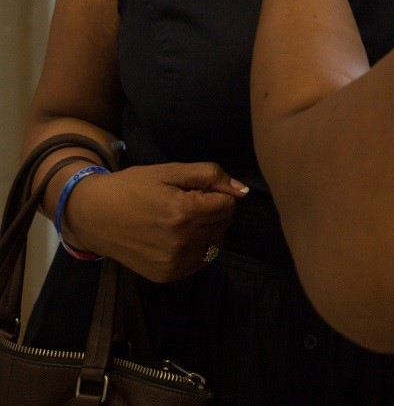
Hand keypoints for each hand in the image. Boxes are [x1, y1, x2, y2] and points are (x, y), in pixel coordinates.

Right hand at [64, 161, 248, 281]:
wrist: (96, 216)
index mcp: (184, 213)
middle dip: (213, 210)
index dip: (216, 192)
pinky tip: (176, 236)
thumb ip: (210, 176)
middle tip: (185, 202)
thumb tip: (243, 191)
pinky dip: (196, 247)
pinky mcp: (167, 276)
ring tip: (180, 219)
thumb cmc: (134, 187)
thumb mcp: (170, 171)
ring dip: (207, 229)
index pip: (228, 204)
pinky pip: (200, 261)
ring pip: (215, 243)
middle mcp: (182, 243)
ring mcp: (174, 264)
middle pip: (223, 224)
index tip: (195, 189)